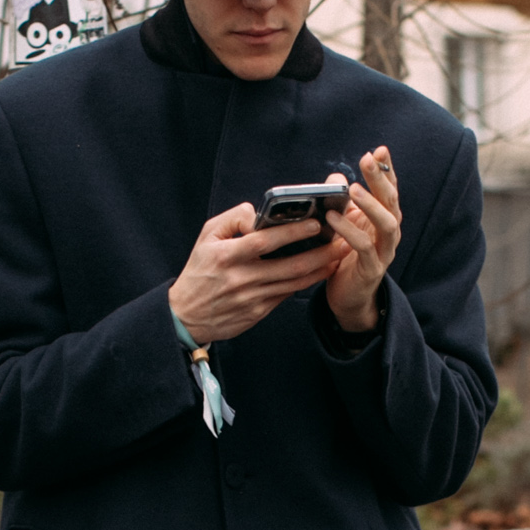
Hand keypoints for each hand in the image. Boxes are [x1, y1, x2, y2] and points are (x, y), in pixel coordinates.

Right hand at [168, 201, 336, 345]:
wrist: (186, 316)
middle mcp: (241, 278)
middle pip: (290, 265)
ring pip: (295, 282)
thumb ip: (233, 218)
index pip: (265, 241)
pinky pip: (288, 294)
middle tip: (343, 239)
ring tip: (340, 253)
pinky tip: (321, 271)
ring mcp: (252, 298)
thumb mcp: (207, 236)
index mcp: (227, 256)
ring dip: (321, 268)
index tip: (316, 223)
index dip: (293, 232)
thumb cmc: (199, 270)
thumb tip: (259, 213)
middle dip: (321, 252)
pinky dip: (307, 282)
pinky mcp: (258, 313)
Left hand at [323, 147, 400, 333]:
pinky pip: (364, 248)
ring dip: (371, 205)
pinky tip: (333, 218)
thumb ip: (343, 200)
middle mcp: (390, 234)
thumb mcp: (344, 223)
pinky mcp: (372, 270)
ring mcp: (384, 252)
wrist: (348, 297)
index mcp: (385, 219)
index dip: (387, 170)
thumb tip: (336, 176)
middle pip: (392, 202)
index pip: (390, 190)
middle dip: (381, 179)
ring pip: (387, 225)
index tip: (379, 149)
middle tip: (367, 159)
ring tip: (352, 189)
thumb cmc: (346, 256)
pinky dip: (349, 231)